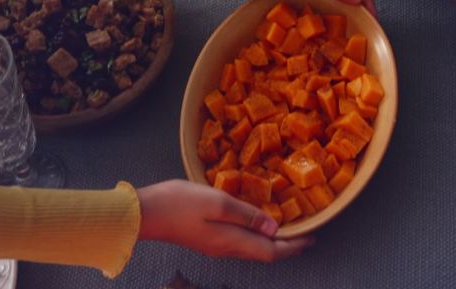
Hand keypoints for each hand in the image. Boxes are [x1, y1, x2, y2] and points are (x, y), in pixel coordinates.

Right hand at [137, 180, 313, 261]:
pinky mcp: (205, 238)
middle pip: (263, 252)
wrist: (144, 213)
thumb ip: (247, 215)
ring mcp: (214, 245)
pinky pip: (239, 241)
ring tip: (286, 228)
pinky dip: (255, 234)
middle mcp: (226, 248)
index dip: (293, 246)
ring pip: (251, 248)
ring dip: (271, 241)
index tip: (312, 238)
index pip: (271, 251)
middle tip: (305, 235)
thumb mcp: (218, 203)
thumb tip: (274, 228)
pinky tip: (256, 223)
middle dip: (286, 246)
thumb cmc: (181, 203)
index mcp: (232, 241)